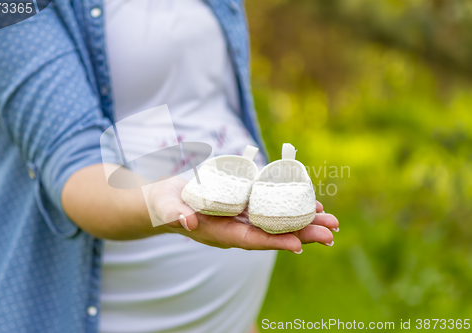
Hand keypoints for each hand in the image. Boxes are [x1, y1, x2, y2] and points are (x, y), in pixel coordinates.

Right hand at [150, 176, 338, 252]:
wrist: (166, 202)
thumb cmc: (165, 205)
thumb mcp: (166, 207)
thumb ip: (175, 213)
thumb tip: (187, 220)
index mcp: (219, 233)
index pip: (251, 241)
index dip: (274, 242)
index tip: (299, 245)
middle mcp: (235, 230)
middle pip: (272, 235)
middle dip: (302, 234)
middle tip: (331, 233)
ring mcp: (242, 220)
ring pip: (277, 224)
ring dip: (304, 223)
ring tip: (330, 222)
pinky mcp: (244, 209)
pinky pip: (272, 212)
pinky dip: (291, 209)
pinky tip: (310, 206)